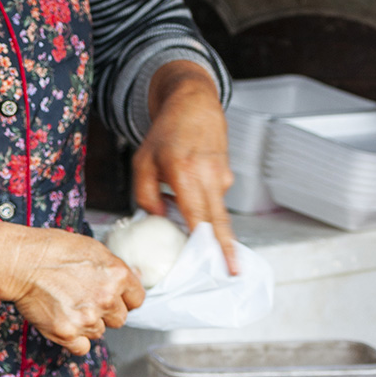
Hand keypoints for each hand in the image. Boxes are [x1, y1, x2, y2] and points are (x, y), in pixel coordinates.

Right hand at [6, 227, 145, 355]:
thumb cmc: (52, 251)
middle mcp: (106, 299)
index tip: (116, 298)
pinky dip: (74, 339)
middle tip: (86, 299)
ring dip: (87, 324)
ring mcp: (88, 318)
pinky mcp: (68, 333)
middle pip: (120, 319)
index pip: (136, 299)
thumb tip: (130, 278)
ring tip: (69, 305)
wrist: (21, 262)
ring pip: (99, 332)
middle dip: (106, 312)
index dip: (124, 299)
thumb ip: (114, 268)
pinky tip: (65, 321)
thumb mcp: (93, 249)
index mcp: (117, 275)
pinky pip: (82, 347)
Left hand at [133, 61, 237, 272]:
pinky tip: (191, 196)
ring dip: (207, 225)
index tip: (221, 264)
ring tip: (193, 225)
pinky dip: (204, 206)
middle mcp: (208, 177)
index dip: (210, 243)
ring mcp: (221, 176)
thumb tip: (157, 220)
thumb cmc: (166, 133)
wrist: (194, 104)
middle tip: (233, 272)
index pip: (200, 217)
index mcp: (185, 174)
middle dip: (227, 250)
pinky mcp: (227, 176)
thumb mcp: (143, 162)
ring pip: (216, 212)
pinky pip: (214, 200)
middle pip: (220, 222)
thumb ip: (145, 194)